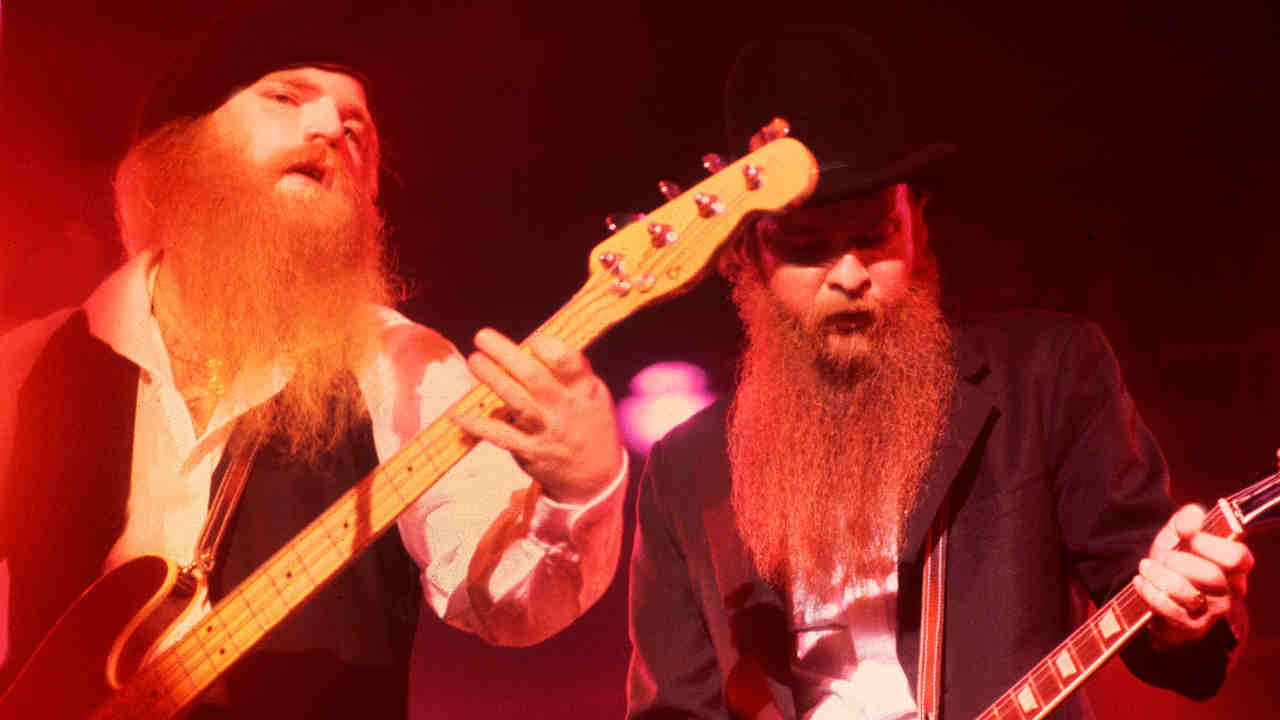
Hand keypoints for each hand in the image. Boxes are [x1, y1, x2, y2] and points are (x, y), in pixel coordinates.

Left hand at [450, 328, 622, 503]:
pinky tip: (458, 413)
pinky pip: (500, 435)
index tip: (532, 339)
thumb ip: (568, 368)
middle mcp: (564, 408)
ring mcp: (545, 431)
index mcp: (583, 388)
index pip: (567, 362)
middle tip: (482, 336)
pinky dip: (477, 425)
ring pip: (516, 402)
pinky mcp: (529, 451)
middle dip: (506, 354)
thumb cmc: (588, 421)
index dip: (548, 346)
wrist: (596, 473)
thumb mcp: (592, 392)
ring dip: (492, 379)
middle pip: (534, 377)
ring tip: (474, 360)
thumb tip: (534, 341)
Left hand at [1133, 503, 1253, 647]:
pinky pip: (1169, 609)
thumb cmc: (1175, 560)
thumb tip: (1192, 518)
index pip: (1237, 557)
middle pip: (1210, 575)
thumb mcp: (1179, 535)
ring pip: (1186, 592)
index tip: (1187, 536)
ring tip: (1146, 566)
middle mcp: (1231, 591)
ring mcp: (1213, 612)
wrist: (1156, 590)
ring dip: (1158, 575)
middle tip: (1164, 557)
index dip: (1208, 544)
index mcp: (1235, 568)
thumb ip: (1186, 520)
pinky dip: (1149, 591)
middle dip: (1178, 561)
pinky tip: (1141, 582)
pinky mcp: (1192, 627)